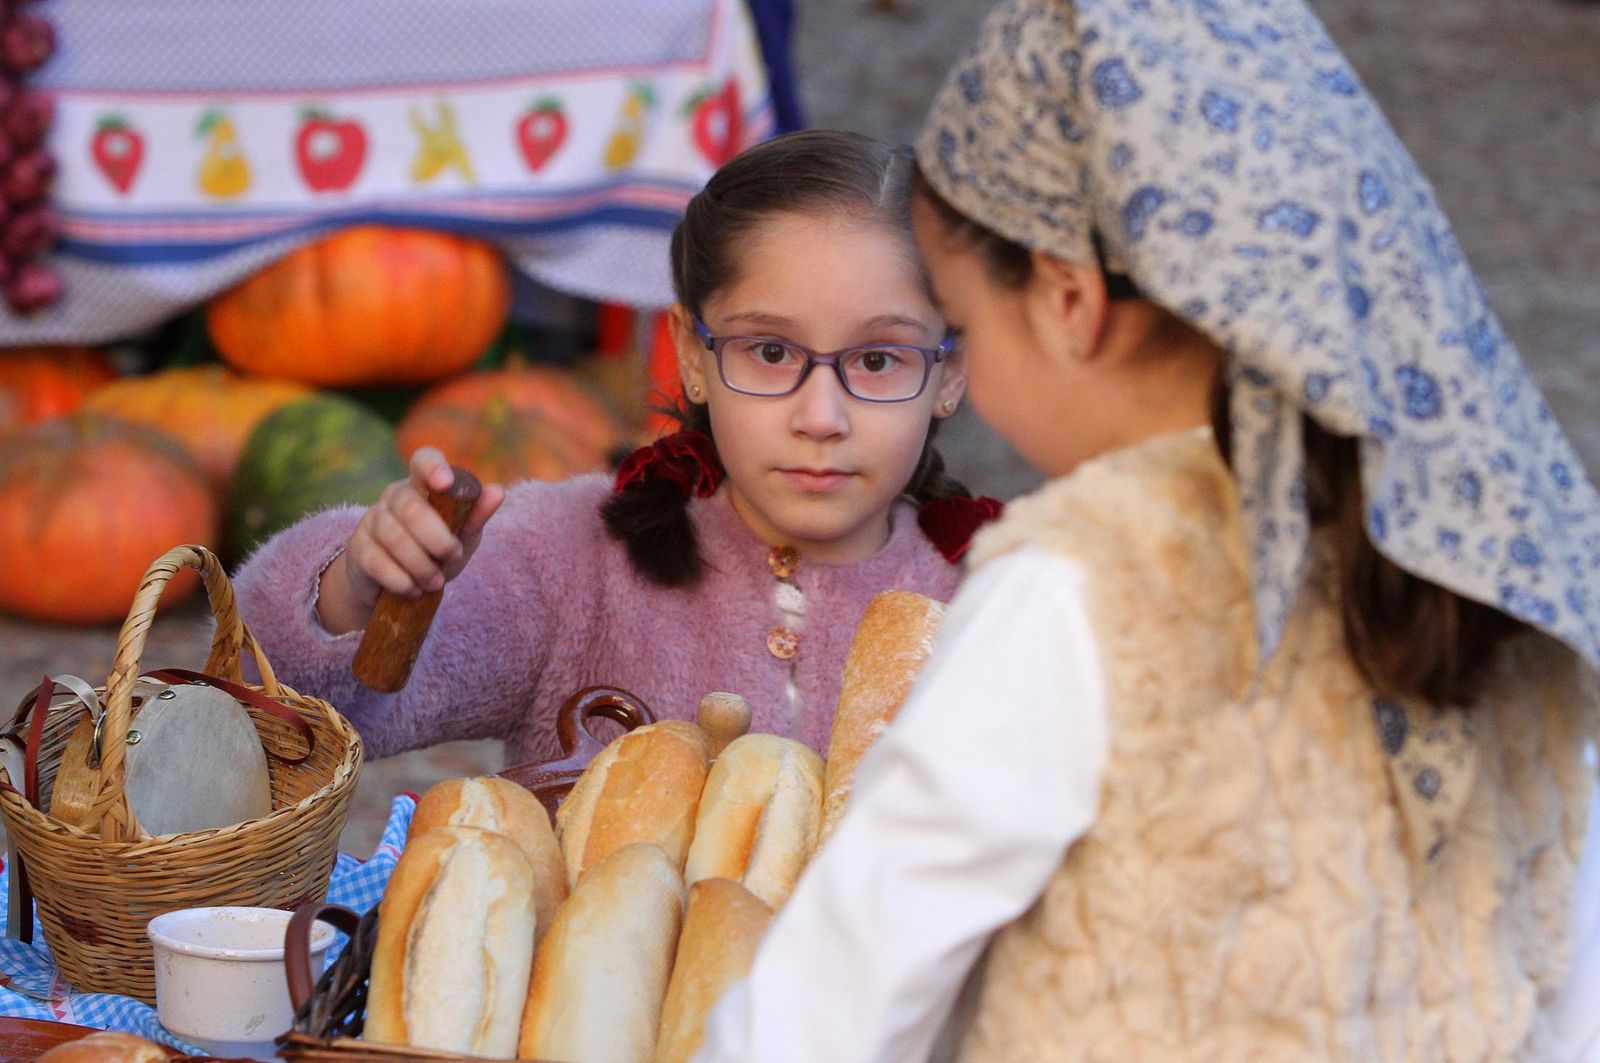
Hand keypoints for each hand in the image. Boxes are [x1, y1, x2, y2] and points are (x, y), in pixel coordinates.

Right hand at [317, 448, 504, 633]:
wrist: (398, 584)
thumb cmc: (435, 550)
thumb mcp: (461, 535)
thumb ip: (477, 515)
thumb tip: (498, 491)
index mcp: (422, 486)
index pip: (423, 460)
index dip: (433, 468)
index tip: (445, 483)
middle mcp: (393, 497)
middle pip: (411, 508)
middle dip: (437, 539)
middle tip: (452, 558)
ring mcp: (372, 521)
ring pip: (395, 538)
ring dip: (421, 565)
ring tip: (435, 582)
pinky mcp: (358, 550)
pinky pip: (377, 563)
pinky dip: (401, 581)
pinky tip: (413, 589)